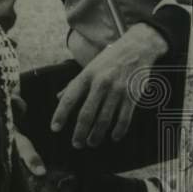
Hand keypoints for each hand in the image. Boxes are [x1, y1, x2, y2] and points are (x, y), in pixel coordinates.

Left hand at [50, 24, 167, 147]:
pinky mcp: (132, 95)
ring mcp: (117, 90)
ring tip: (92, 143)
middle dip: (80, 132)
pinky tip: (114, 137)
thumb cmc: (111, 59)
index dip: (60, 114)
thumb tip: (59, 98)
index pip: (69, 98)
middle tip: (77, 144)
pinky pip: (124, 118)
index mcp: (87, 76)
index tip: (55, 128)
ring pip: (104, 119)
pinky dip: (118, 130)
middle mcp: (100, 83)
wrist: (137, 47)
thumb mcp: (90, 67)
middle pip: (86, 114)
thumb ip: (75, 84)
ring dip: (97, 135)